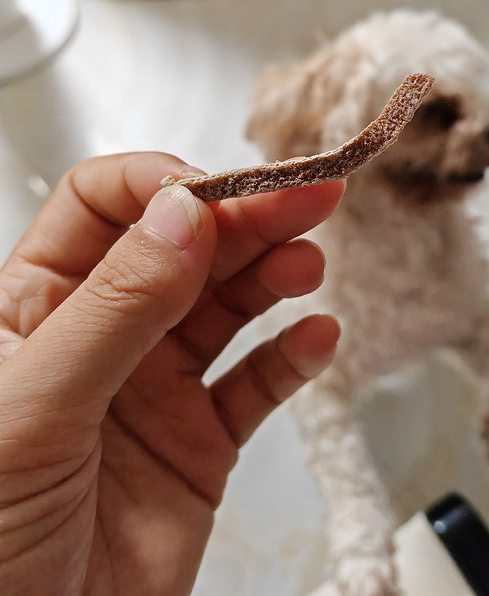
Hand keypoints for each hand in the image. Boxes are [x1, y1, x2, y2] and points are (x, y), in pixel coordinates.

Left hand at [0, 152, 343, 595]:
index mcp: (36, 304)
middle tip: (307, 199)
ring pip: (228, 306)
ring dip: (274, 275)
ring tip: (306, 265)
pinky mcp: (200, 440)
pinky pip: (256, 385)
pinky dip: (291, 358)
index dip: (162, 187)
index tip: (214, 194)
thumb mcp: (34, 407)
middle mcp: (104, 332)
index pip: (104, 206)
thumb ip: (115, 307)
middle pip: (185, 245)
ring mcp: (155, 384)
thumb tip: (181, 212)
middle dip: (247, 217)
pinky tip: (316, 339)